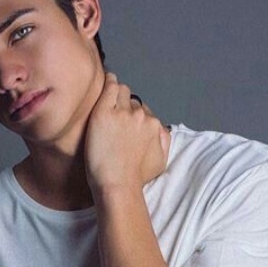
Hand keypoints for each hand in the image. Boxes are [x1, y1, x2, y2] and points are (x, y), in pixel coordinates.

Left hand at [84, 72, 170, 197]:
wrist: (118, 185)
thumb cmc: (136, 179)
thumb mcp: (160, 162)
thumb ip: (163, 142)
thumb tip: (162, 130)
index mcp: (154, 125)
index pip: (144, 112)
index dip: (134, 116)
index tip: (125, 122)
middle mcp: (141, 115)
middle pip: (132, 101)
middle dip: (124, 106)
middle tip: (114, 115)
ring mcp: (122, 113)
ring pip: (121, 91)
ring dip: (116, 93)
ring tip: (107, 99)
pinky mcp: (104, 113)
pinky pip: (109, 87)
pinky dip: (108, 82)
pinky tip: (106, 81)